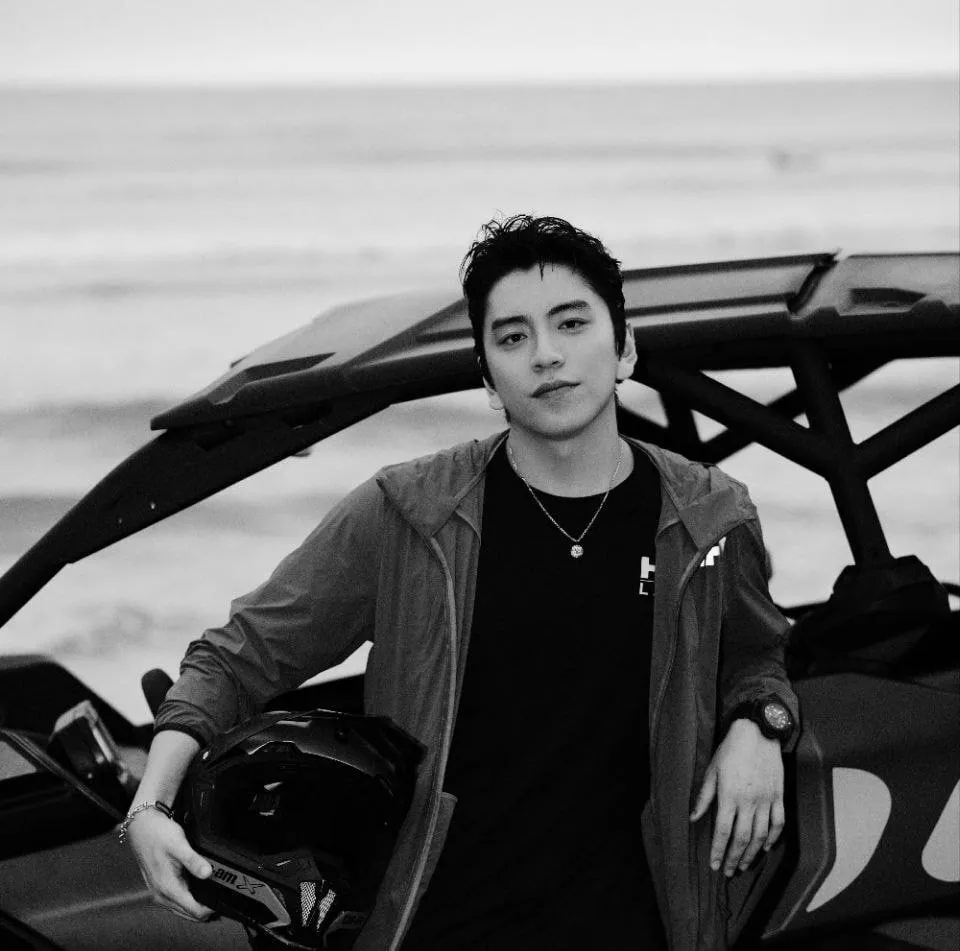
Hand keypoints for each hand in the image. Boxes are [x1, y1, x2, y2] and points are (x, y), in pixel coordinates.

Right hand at [127, 807, 215, 920]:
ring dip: (197, 907)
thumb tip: (208, 874)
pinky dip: (189, 901)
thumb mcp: (179, 844)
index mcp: (168, 887)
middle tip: (223, 900)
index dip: (210, 910)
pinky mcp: (160, 887)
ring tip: (215, 896)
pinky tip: (199, 891)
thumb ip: (194, 861)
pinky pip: (177, 901)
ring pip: (182, 910)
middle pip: (188, 914)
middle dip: (206, 911)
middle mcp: (162, 895)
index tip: (223, 902)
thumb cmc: (158, 834)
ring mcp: (159, 892)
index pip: (193, 910)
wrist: (141, 828)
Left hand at [689, 718, 784, 876]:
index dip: (717, 850)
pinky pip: (778, 823)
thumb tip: (693, 818)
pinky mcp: (779, 796)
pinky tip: (766, 847)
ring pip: (761, 835)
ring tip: (743, 865)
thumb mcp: (711, 770)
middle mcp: (749, 802)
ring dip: (752, 854)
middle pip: (742, 838)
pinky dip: (773, 838)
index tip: (713, 864)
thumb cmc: (730, 750)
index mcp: (729, 795)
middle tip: (727, 871)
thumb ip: (704, 796)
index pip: (723, 831)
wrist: (757, 733)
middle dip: (734, 858)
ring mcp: (767, 800)